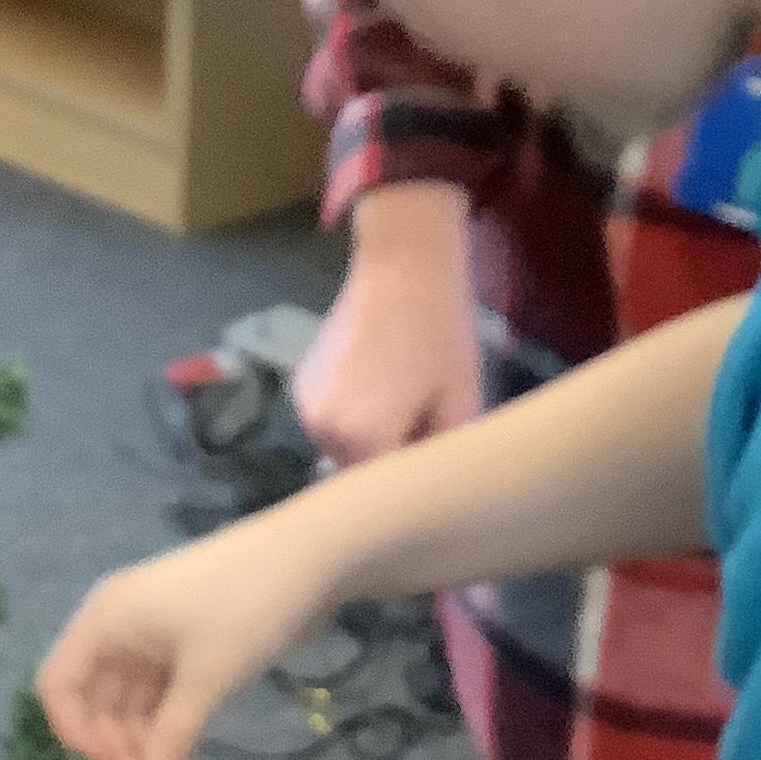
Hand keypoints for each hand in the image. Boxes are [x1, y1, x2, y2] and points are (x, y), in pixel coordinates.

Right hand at [37, 515, 338, 759]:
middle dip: (113, 741)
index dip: (77, 734)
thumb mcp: (207, 678)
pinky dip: (165, 722)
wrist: (311, 557)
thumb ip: (173, 737)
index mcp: (105, 620)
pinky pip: (158, 690)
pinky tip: (183, 754)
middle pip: (92, 695)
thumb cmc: (246, 608)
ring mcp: (150, 632)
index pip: (58, 685)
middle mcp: (117, 625)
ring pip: (126, 697)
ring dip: (140, 737)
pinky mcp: (182, 641)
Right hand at [293, 184, 479, 467]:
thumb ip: (440, 457)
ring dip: (370, 443)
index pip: (384, 493)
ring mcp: (305, 406)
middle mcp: (321, 429)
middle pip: (359, 474)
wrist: (403, 266)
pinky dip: (353, 420)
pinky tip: (380, 390)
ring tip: (404, 409)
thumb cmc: (440, 333)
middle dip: (390, 465)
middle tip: (425, 436)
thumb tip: (437, 491)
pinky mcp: (301, 384)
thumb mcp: (460, 404)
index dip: (412, 488)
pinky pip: (331, 422)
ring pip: (343, 449)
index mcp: (360, 437)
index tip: (434, 477)